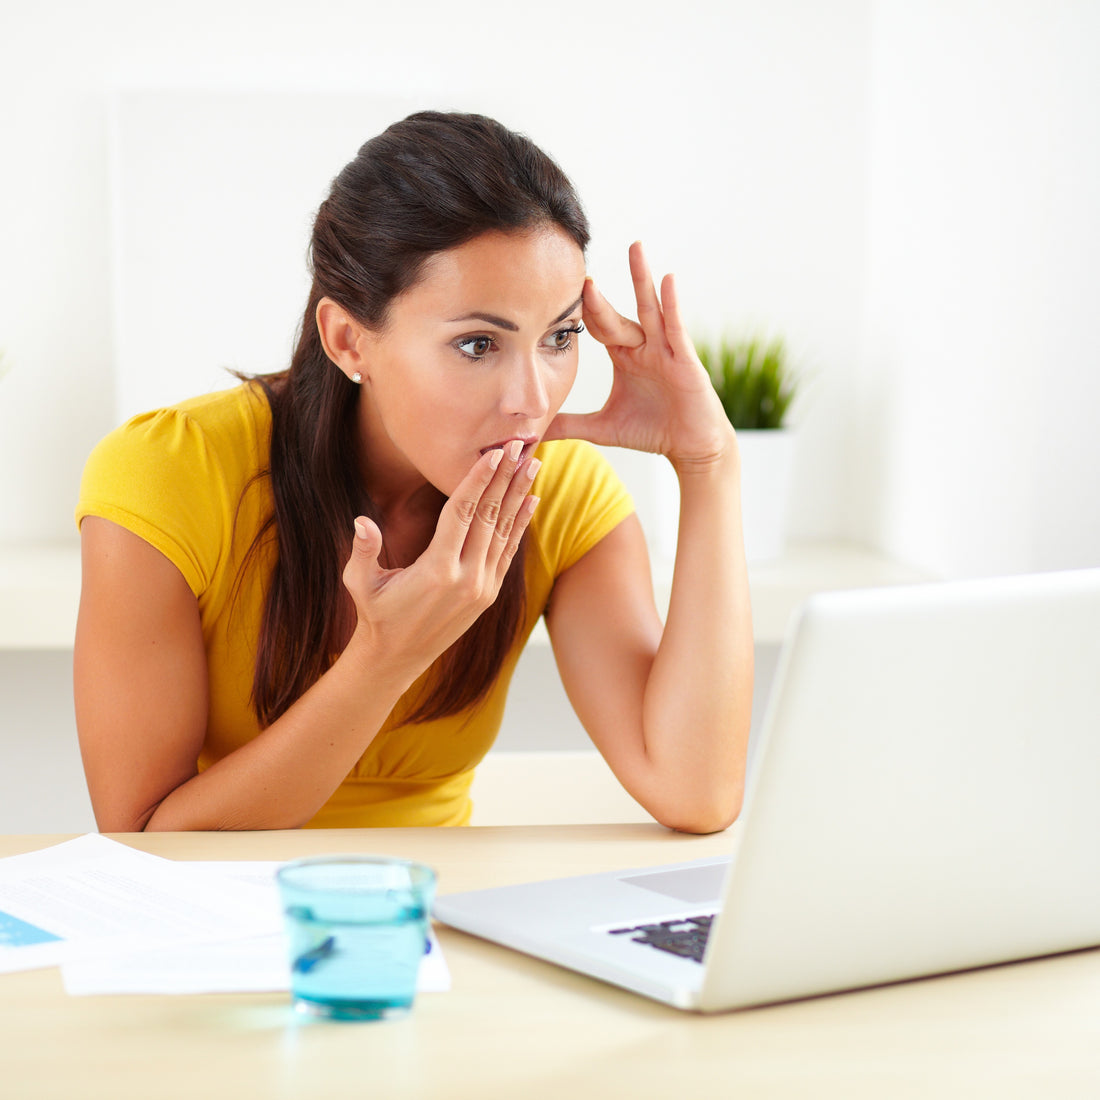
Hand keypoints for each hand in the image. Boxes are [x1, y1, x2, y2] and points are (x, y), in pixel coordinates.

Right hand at [340, 442, 538, 683]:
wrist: (397, 658)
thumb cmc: (375, 615)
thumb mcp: (360, 584)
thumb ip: (363, 551)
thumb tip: (361, 521)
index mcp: (437, 570)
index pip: (461, 514)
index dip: (478, 481)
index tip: (495, 454)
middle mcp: (467, 578)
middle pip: (489, 516)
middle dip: (505, 478)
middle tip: (521, 445)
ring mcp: (482, 587)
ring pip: (504, 530)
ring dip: (518, 494)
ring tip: (532, 463)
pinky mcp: (489, 594)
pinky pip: (507, 550)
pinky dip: (519, 523)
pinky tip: (530, 499)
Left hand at [544, 241, 733, 470]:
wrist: (691, 446)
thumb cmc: (652, 431)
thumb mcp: (603, 428)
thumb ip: (570, 425)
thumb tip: (533, 432)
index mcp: (625, 356)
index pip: (599, 328)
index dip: (582, 312)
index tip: (558, 292)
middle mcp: (644, 347)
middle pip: (618, 315)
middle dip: (600, 297)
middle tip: (581, 273)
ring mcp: (666, 350)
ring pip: (650, 309)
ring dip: (642, 278)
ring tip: (635, 246)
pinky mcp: (686, 360)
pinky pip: (677, 328)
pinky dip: (672, 305)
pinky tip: (668, 279)